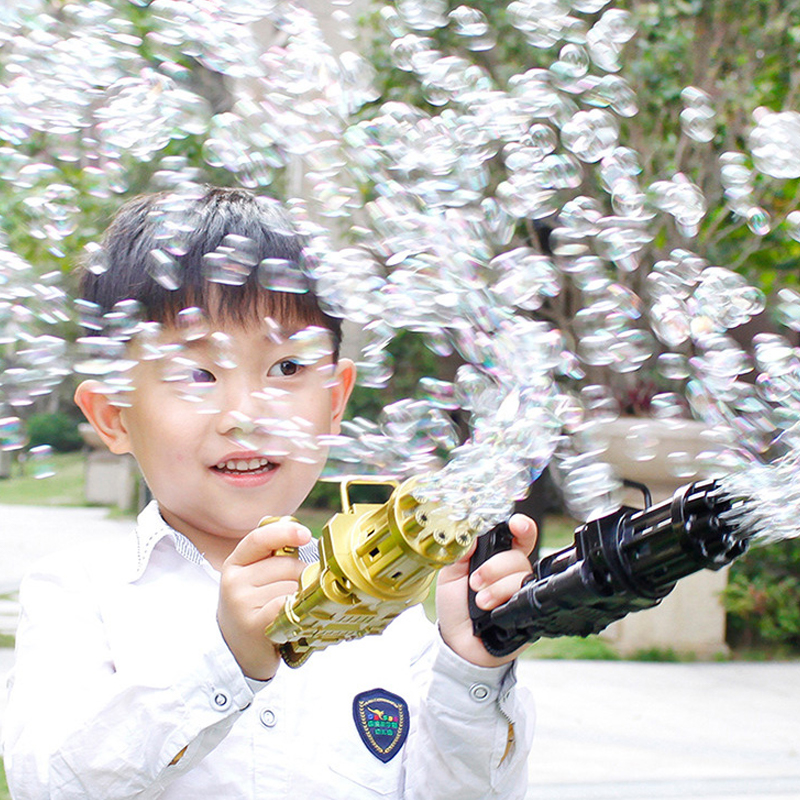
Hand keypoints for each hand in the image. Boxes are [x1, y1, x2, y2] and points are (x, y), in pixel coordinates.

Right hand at [217, 519, 310, 680]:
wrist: (237, 655)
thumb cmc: (254, 612)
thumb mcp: (254, 581)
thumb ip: (272, 559)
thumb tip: (305, 537)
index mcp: (234, 564)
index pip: (259, 538)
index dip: (285, 532)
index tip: (306, 534)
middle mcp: (234, 581)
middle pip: (287, 565)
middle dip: (302, 576)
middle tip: (294, 596)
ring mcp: (241, 603)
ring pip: (292, 586)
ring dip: (301, 598)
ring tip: (290, 612)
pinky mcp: (253, 624)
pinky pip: (287, 605)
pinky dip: (297, 610)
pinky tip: (293, 619)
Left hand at [436, 514, 536, 667]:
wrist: (458, 642)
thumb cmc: (455, 607)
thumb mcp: (450, 574)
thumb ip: (459, 552)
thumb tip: (470, 532)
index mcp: (495, 557)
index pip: (517, 536)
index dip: (522, 527)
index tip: (516, 525)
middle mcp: (511, 572)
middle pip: (518, 556)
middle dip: (495, 567)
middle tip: (475, 582)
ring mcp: (521, 591)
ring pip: (521, 575)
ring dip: (496, 588)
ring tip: (480, 602)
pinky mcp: (528, 610)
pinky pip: (525, 597)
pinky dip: (504, 600)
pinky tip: (491, 609)